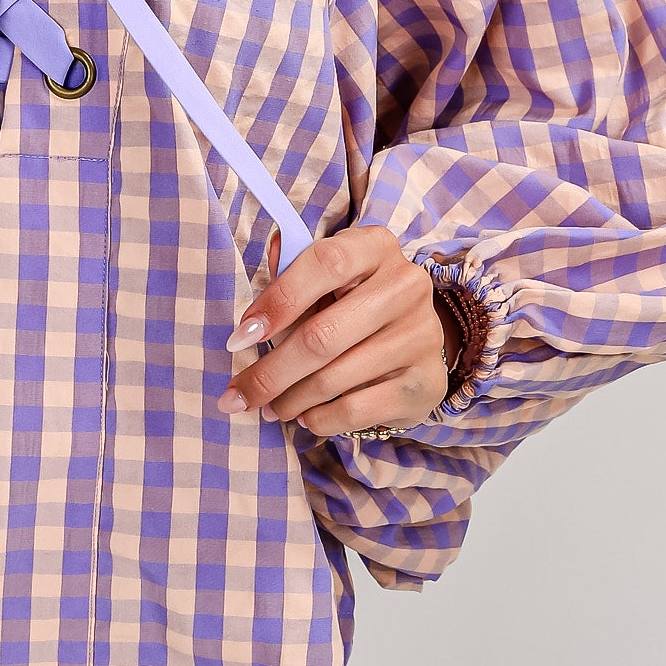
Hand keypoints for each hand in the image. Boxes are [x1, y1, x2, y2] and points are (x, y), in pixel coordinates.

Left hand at [219, 225, 456, 435]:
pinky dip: (321, 419)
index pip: (326, 263)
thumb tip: (253, 312)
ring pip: (334, 377)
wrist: (412, 336)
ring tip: (270, 407)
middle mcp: (406, 286)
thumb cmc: (351, 301)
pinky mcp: (427, 382)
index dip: (278, 300)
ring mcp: (421, 335)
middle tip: (239, 395)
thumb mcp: (323, 279)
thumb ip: (287, 279)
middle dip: (271, 372)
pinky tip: (306, 417)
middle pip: (323, 335)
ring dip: (290, 400)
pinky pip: (357, 409)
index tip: (239, 337)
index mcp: (376, 247)